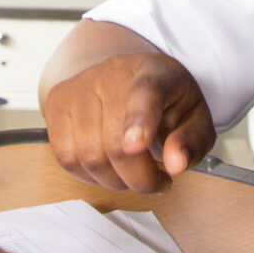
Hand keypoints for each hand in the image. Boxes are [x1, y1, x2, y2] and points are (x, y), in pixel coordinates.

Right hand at [45, 50, 216, 192]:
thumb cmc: (166, 102)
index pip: (145, 92)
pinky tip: (107, 168)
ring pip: (88, 155)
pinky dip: (88, 174)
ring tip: (133, 173)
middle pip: (115, 141)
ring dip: (114, 180)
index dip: (140, 120)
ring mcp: (80, 86)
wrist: (130, 79)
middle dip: (139, 178)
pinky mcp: (58, 102)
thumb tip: (175, 164)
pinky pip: (65, 155)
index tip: (136, 146)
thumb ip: (191, 141)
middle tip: (156, 181)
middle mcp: (112, 73)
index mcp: (156, 71)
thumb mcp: (195, 118)